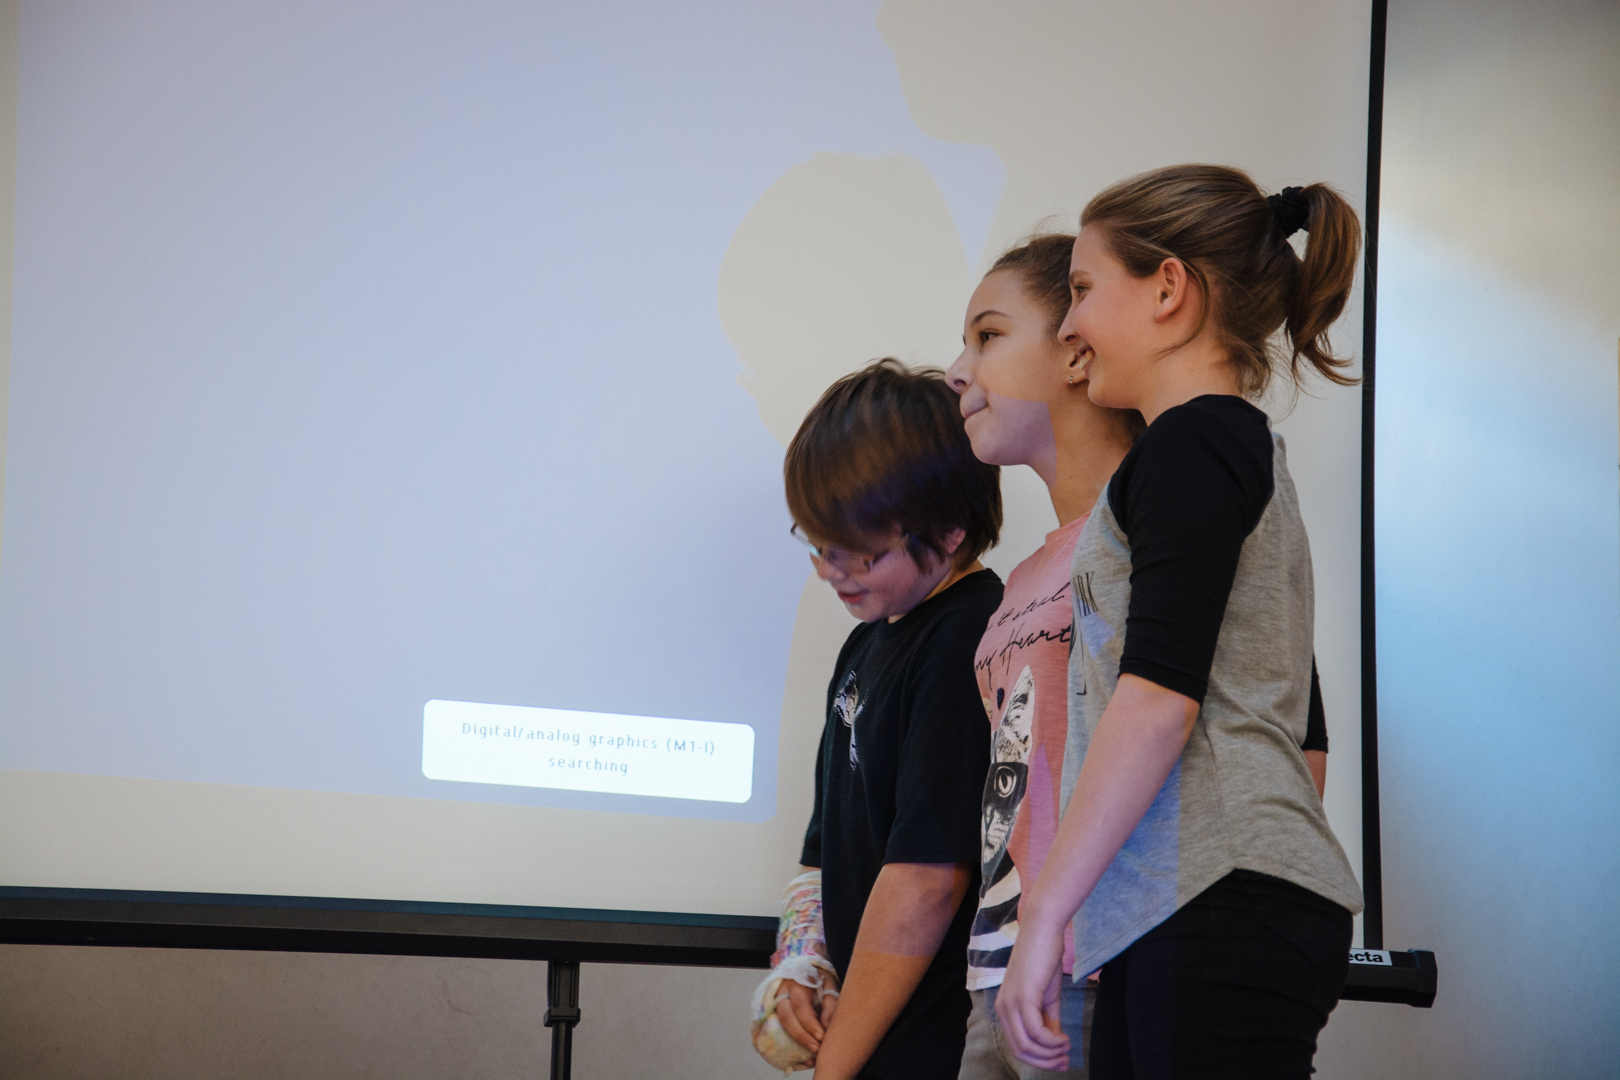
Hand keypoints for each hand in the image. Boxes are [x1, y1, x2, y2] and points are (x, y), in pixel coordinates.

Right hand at [773, 977, 839, 1055]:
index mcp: (796, 982)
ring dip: (795, 1041)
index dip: (810, 1023)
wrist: (805, 970)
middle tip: (816, 1048)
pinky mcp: (774, 1011)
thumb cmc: (819, 979)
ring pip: (780, 1024)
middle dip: (801, 1036)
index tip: (822, 1037)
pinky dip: (789, 1043)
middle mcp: (782, 992)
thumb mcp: (828, 984)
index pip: (800, 1005)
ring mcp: (775, 1002)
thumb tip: (827, 1026)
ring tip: (810, 1055)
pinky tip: (801, 1056)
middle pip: (785, 1016)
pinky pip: (777, 1030)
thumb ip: (830, 1002)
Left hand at [994, 920, 1069, 1070]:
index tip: (1061, 1061)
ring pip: (1027, 1045)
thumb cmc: (1045, 959)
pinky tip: (1064, 1038)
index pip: (1017, 1045)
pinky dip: (1052, 1041)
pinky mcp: (1023, 997)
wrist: (1043, 931)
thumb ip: (1048, 1020)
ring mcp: (1011, 1003)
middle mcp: (1003, 1008)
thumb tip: (1056, 1044)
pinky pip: (1035, 1032)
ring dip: (1050, 1052)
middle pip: (1020, 1051)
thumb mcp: (1047, 997)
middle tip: (1066, 1059)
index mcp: (1005, 1008)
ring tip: (1067, 1046)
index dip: (1039, 1059)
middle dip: (1045, 1061)